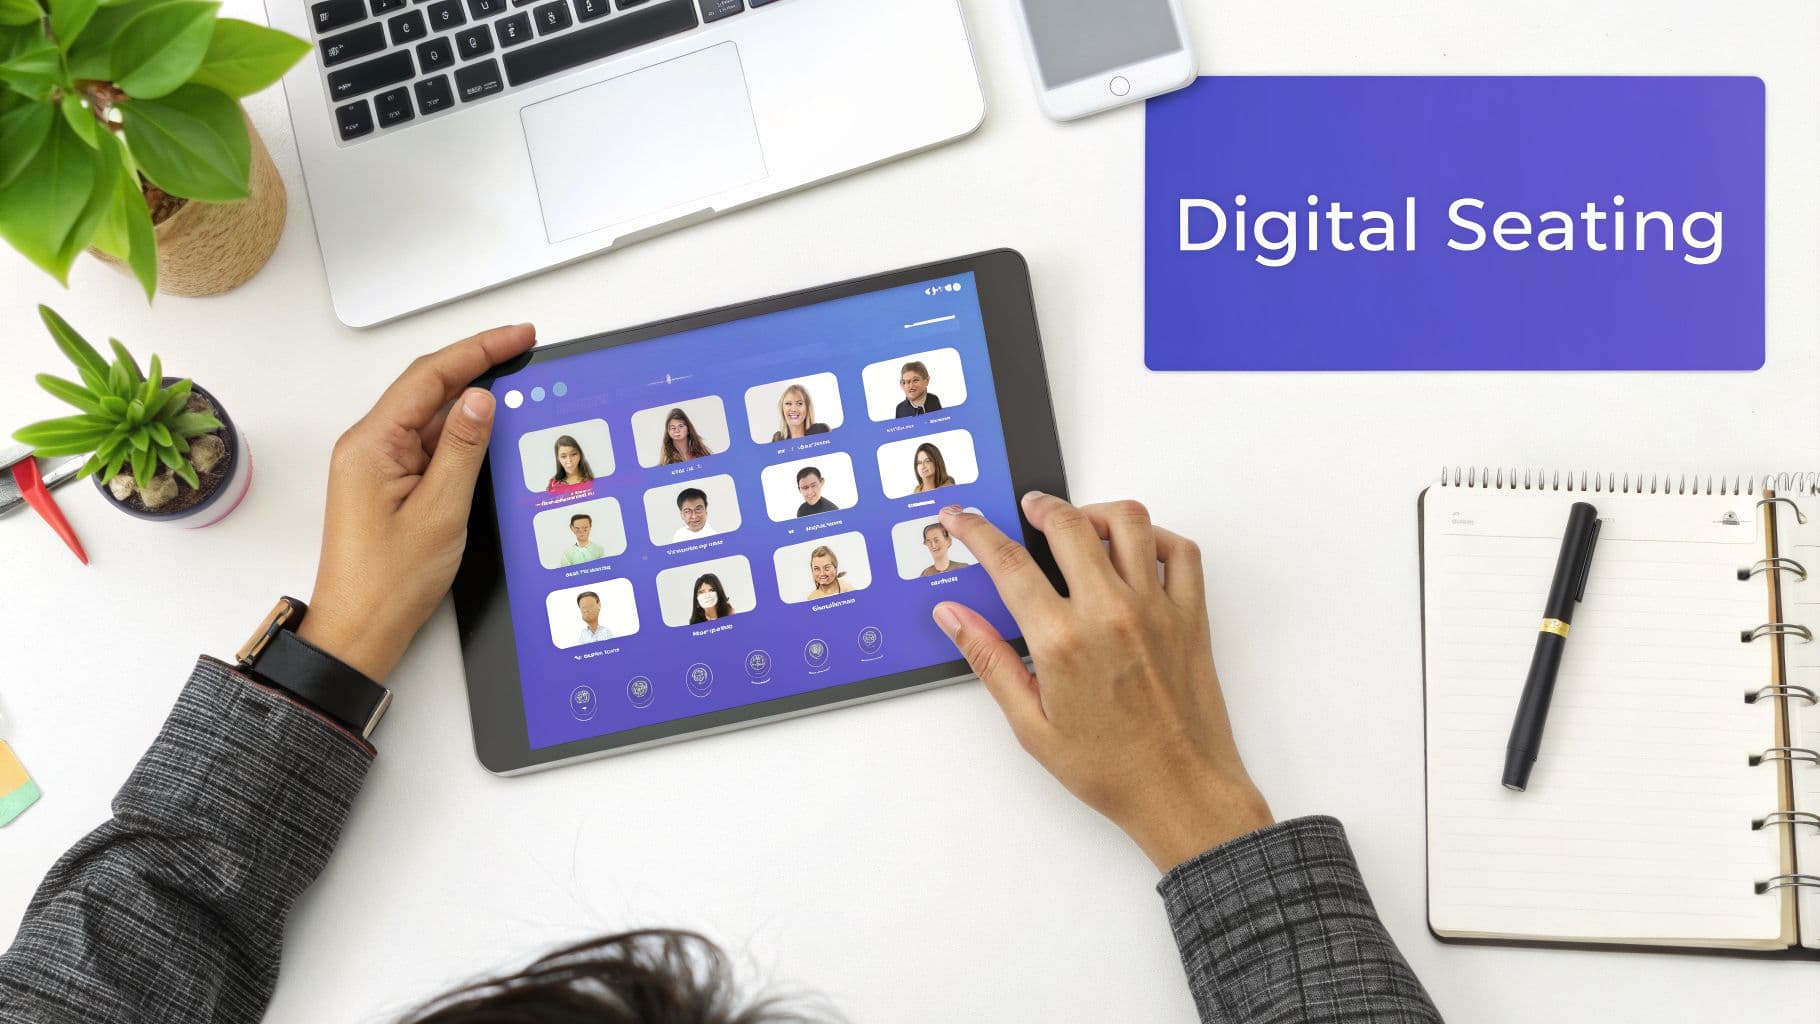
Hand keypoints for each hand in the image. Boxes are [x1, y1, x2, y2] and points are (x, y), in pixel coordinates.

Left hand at [296, 325, 536, 680]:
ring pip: (431, 416)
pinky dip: (462, 432)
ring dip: (473, 399)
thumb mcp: (440, 511)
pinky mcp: (390, 484)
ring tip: (517, 383)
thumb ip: (462, 448)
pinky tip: (490, 430)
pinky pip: (429, 444)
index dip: (477, 350)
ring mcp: (379, 465)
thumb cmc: (387, 583)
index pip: (429, 377)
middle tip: (523, 347)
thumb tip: (482, 400)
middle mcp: (370, 446)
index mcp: (371, 444)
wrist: (359, 630)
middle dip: (478, 363)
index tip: (516, 337)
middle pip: (429, 388)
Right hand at [932, 493, 1273, 872]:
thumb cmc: (1112, 769)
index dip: (976, 530)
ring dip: (1095, 512)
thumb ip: (989, 660)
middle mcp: (1110, 614)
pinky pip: (1179, 551)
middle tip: (1026, 509)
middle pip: (1067, 525)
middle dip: (1038, 506)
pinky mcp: (1191, 616)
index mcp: (1062, 641)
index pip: (1008, 562)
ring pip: (1128, 522)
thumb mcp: (1031, 724)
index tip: (962, 518)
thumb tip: (954, 617)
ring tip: (1078, 523)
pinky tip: (1134, 550)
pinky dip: (1155, 537)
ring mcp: (1156, 609)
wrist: (1181, 791)